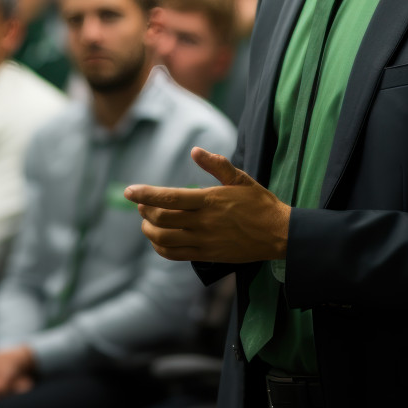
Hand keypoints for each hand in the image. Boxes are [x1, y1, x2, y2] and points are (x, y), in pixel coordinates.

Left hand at [125, 147, 290, 262]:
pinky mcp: (206, 255)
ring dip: (149, 230)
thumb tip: (195, 151)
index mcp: (209, 201)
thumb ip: (217, 165)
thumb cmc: (260, 203)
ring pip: (164, 239)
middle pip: (162, 219)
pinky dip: (161, 248)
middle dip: (145, 210)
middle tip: (140, 203)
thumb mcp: (241, 179)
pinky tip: (159, 240)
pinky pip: (175, 255)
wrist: (278, 234)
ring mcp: (204, 241)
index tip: (129, 191)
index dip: (146, 194)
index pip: (169, 197)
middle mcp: (203, 222)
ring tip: (147, 221)